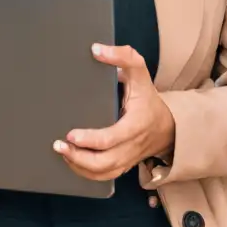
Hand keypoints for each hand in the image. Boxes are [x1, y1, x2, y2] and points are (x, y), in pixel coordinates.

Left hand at [53, 43, 174, 181]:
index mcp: (136, 124)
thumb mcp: (140, 73)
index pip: (111, 138)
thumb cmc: (148, 98)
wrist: (168, 126)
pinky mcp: (123, 166)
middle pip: (104, 162)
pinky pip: (103, 177)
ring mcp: (128, 159)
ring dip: (79, 167)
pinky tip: (71, 162)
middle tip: (58, 145)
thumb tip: (97, 49)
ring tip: (61, 152)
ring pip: (102, 173)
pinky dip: (85, 173)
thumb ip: (123, 57)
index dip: (90, 139)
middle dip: (78, 157)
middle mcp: (132, 146)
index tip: (70, 134)